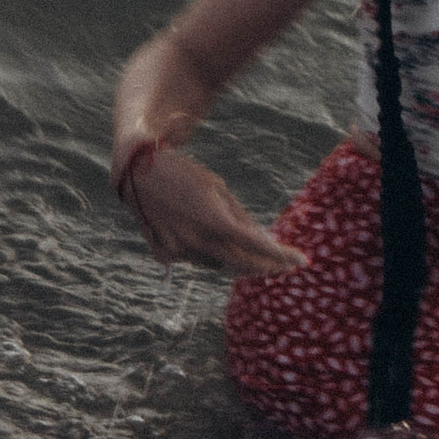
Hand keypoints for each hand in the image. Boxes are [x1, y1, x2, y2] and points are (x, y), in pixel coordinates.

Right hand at [118, 147, 306, 277]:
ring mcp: (179, 251)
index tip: (302, 260)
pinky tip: (205, 237)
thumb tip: (265, 240)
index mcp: (214, 221)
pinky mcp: (164, 254)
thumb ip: (241, 217)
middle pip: (241, 265)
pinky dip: (207, 253)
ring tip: (246, 249)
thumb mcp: (216, 188)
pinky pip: (195, 260)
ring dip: (234, 259)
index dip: (282, 256)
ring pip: (217, 265)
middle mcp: (197, 241)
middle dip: (264, 266)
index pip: (257, 246)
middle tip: (282, 264)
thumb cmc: (183, 173)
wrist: (136, 172)